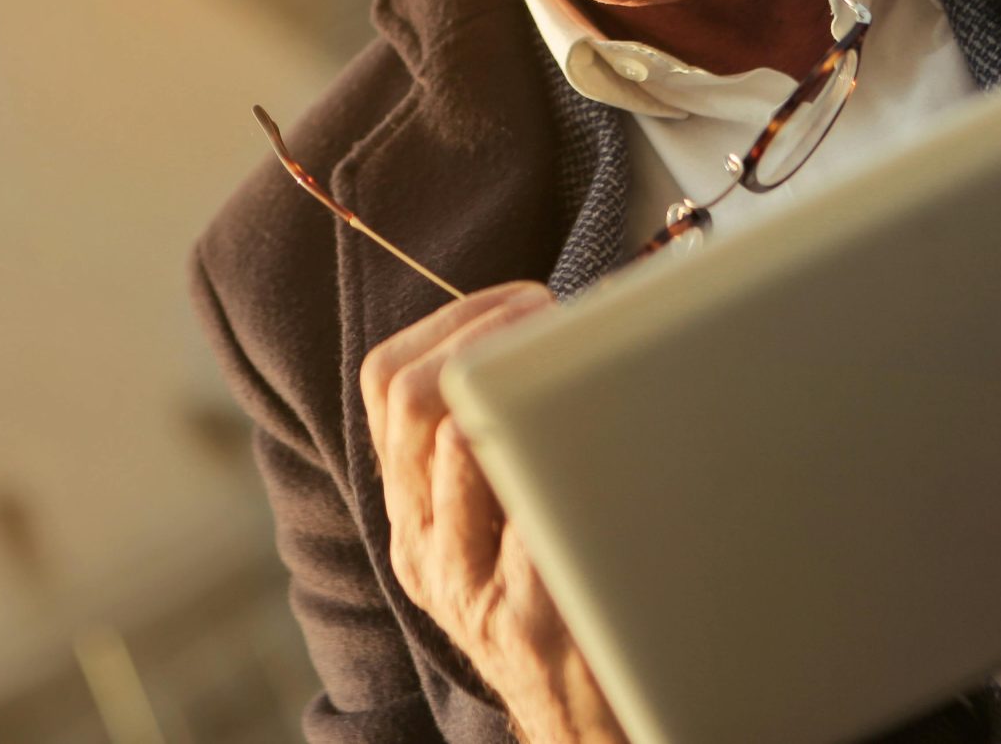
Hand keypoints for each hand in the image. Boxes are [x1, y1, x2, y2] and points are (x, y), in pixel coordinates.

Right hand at [360, 281, 628, 743]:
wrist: (583, 735)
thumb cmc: (562, 614)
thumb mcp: (500, 536)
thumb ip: (497, 451)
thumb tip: (546, 334)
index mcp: (413, 515)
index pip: (387, 383)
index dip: (450, 321)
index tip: (516, 301)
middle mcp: (425, 549)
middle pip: (412, 401)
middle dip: (484, 333)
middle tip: (550, 317)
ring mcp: (468, 588)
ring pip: (461, 443)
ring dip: (530, 383)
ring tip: (586, 364)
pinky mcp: (525, 622)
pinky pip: (531, 516)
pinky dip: (568, 460)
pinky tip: (613, 437)